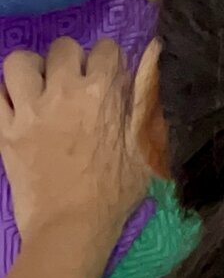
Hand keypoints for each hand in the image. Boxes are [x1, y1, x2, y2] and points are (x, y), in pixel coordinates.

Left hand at [0, 40, 150, 249]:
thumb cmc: (114, 192)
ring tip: (39, 90)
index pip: (105, 48)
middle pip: (63, 47)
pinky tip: (16, 107)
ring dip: (31, 71)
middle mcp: (63, 91)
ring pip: (19, 62)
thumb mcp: (144, 143)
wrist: (71, 229)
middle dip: (71, 62)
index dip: (108, 63)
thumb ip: (146, 94)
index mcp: (102, 91)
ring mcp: (29, 111)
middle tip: (73, 89)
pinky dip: (4, 96)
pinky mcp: (4, 132)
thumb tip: (153, 50)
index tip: (108, 83)